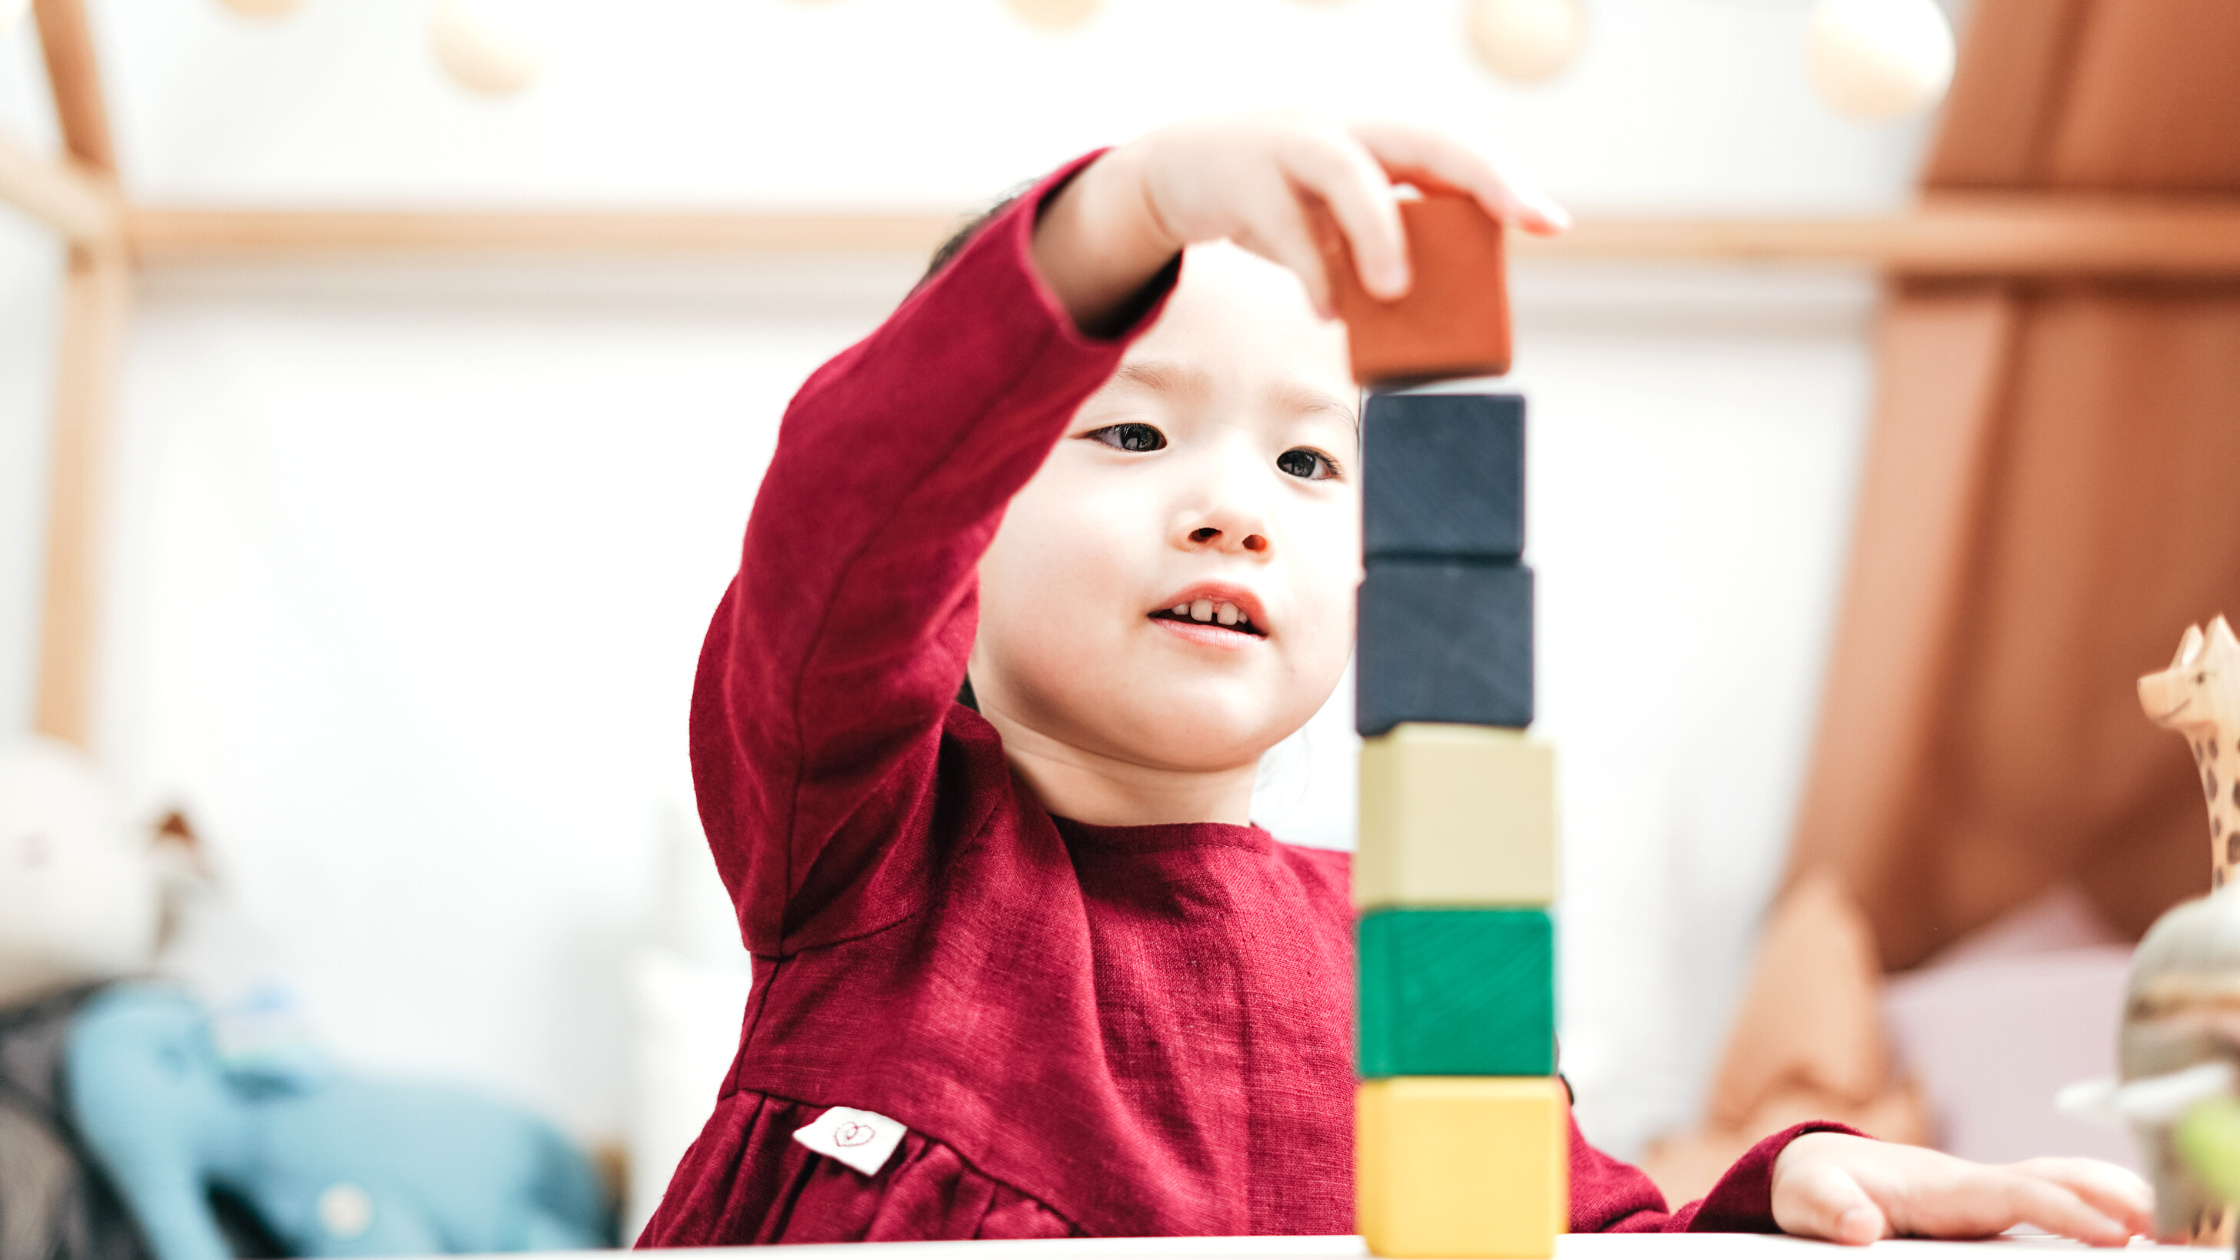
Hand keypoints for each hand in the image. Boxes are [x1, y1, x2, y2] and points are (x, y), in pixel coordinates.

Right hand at [1031, 112, 1566, 331]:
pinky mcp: (1243, 181)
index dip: (1503, 184)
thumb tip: (1422, 315)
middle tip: (1515, 224)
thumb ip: (1375, 249)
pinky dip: (1311, 274)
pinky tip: (1329, 313)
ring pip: (1346, 172)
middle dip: (1476, 178)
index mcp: (1375, 141)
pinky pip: (1285, 229)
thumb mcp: (1332, 217)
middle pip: (1420, 141)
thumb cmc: (1277, 199)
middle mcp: (1343, 132)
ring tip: (1395, 292)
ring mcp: (1289, 149)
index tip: (1550, 224)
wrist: (1180, 171)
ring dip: (1377, 230)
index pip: (1452, 153)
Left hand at [1770, 1132, 2153, 1246]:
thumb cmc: (1814, 1185)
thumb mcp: (1806, 1199)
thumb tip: (1860, 1226)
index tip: (2111, 1231)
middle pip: (2053, 1179)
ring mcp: (1984, 1193)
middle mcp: (1970, 1183)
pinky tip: (2129, 1223)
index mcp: (1938, 1185)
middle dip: (2108, 1195)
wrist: (1817, 1169)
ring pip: (2060, 1182)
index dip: (2063, 1210)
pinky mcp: (1987, 1207)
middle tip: (2162, 1223)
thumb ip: (1830, 1210)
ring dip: (2111, 1193)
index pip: (2013, 1194)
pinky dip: (2094, 1201)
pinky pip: (2051, 1197)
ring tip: (2164, 1221)